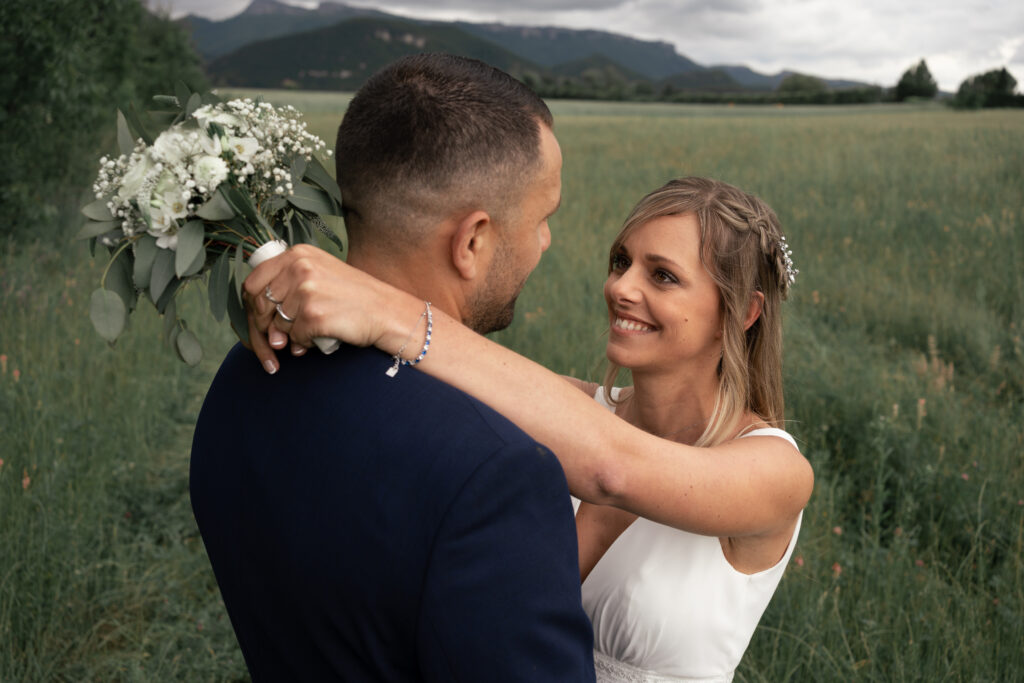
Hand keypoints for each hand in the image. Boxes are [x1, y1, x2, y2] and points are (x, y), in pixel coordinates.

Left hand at [242, 244, 391, 372]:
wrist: (386, 311)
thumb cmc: (355, 296)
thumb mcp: (320, 274)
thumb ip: (288, 286)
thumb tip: (261, 320)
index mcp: (297, 254)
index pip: (252, 282)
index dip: (252, 306)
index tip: (260, 321)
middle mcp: (299, 267)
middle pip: (259, 304)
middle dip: (263, 327)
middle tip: (275, 341)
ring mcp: (306, 290)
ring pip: (277, 324)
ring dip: (289, 337)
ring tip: (308, 336)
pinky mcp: (314, 314)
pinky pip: (294, 338)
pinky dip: (304, 345)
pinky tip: (317, 340)